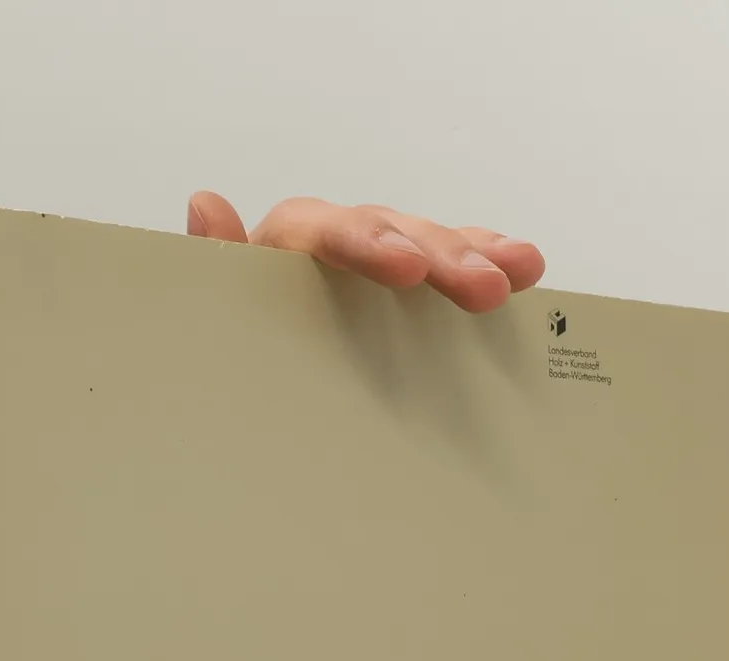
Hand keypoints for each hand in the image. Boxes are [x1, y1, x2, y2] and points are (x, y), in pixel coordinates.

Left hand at [186, 193, 544, 314]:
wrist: (243, 388)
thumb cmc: (234, 348)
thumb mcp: (217, 315)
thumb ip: (215, 267)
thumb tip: (206, 205)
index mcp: (285, 247)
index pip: (326, 230)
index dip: (369, 246)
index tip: (409, 271)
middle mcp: (334, 242)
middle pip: (391, 232)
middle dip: (441, 258)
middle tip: (484, 289)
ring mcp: (373, 259)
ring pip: (426, 242)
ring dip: (475, 256)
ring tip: (520, 271)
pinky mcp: (402, 283)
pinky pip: (446, 262)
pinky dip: (482, 262)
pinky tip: (521, 266)